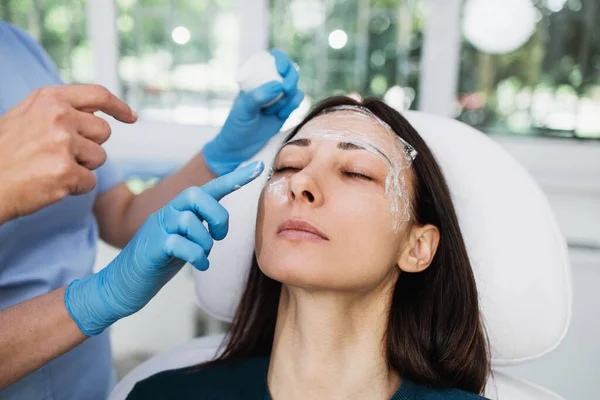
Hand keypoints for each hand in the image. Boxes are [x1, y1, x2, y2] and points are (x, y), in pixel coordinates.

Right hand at [0, 85, 136, 223]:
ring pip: (99, 157)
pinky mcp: (66, 172)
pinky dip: (75, 187)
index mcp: (50, 99)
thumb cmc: (4, 152)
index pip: (98, 94)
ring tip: (50, 168)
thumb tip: (97, 110)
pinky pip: (90, 182)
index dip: (119, 106)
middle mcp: (58, 116)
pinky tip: (50, 184)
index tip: (131, 117)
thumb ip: (60, 110)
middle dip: (89, 145)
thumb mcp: (27, 116)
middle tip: (59, 154)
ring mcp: (63, 143)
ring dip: (82, 167)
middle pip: (103, 131)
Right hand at [64, 161, 264, 335]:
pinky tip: (199, 266)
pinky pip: (181, 244)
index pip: (209, 188)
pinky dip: (197, 257)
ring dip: (205, 243)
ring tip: (202, 257)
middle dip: (217, 216)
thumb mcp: (183, 240)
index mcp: (178, 210)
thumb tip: (219, 223)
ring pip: (190, 221)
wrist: (121, 285)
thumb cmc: (157, 262)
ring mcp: (157, 228)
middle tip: (219, 236)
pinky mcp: (152, 247)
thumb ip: (198, 227)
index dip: (235, 178)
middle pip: (197, 195)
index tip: (259, 166)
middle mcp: (167, 213)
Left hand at [202, 49, 303, 175]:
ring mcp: (279, 97)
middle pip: (289, 70)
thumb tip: (279, 85)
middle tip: (285, 90)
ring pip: (295, 87)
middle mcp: (269, 84)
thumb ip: (258, 97)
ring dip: (289, 98)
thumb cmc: (237, 126)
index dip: (281, 59)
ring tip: (274, 111)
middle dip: (291, 78)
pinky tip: (280, 116)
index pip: (273, 58)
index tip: (281, 70)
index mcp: (256, 77)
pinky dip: (293, 106)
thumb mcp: (244, 110)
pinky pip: (297, 101)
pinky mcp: (286, 109)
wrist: (240, 148)